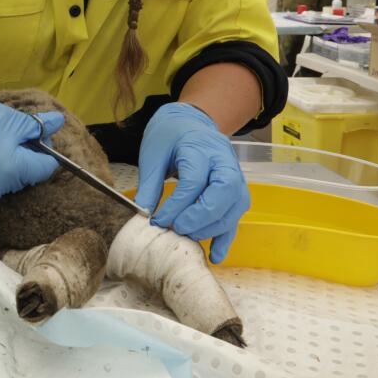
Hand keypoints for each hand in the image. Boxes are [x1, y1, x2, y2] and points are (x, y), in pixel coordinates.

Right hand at [0, 84, 63, 205]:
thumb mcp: (6, 118)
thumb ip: (35, 126)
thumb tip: (58, 124)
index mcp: (12, 170)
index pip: (44, 168)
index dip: (45, 150)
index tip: (35, 135)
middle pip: (24, 176)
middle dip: (23, 157)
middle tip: (8, 134)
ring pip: (5, 181)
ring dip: (4, 165)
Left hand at [135, 103, 248, 263]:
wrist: (190, 122)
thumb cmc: (169, 136)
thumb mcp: (152, 154)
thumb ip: (149, 184)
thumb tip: (142, 216)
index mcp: (199, 147)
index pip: (194, 180)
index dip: (177, 204)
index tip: (158, 220)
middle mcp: (223, 160)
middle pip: (223, 192)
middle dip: (200, 217)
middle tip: (176, 229)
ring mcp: (235, 175)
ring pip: (234, 205)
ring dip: (212, 228)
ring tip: (186, 236)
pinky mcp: (236, 190)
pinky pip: (236, 215)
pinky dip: (226, 236)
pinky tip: (215, 255)